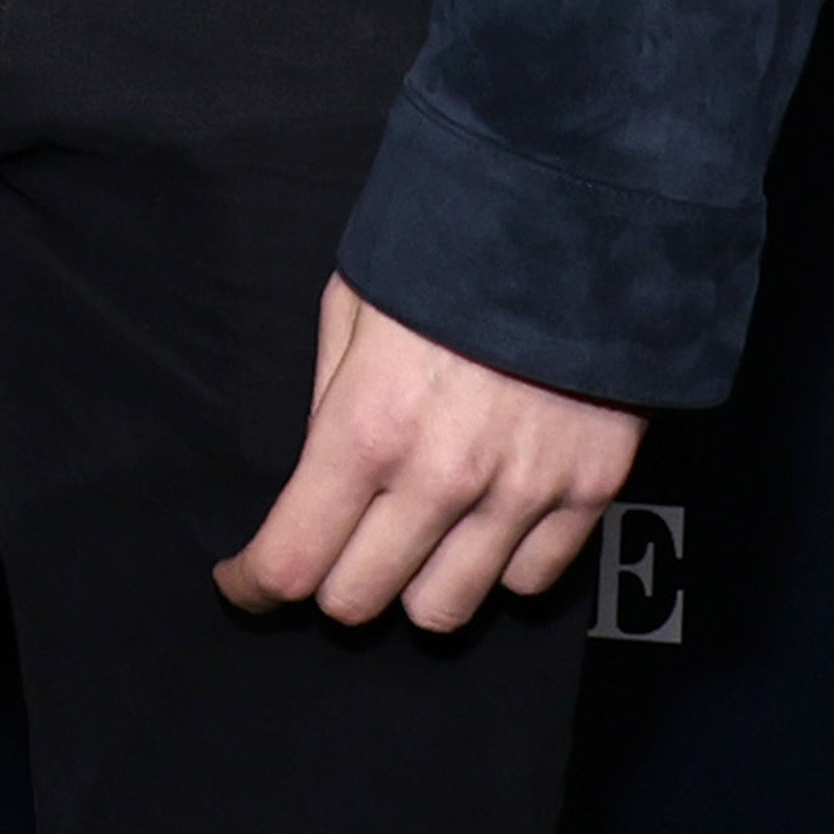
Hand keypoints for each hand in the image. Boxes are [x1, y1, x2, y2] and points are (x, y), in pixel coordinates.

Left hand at [216, 276, 641, 630]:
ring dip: (415, 587)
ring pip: (446, 610)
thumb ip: (331, 404)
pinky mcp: (591, 493)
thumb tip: (322, 479)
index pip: (293, 559)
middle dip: (331, 584)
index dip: (255, 584)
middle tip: (331, 551)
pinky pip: (529, 581)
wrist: (569, 222)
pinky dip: (498, 566)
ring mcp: (522, 493)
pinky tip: (484, 525)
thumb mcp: (350, 310)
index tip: (242, 582)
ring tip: (412, 543)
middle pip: (361, 601)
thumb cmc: (442, 255)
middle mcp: (440, 478)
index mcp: (365, 428)